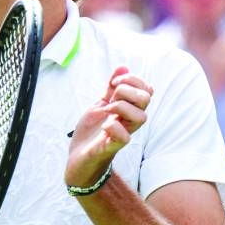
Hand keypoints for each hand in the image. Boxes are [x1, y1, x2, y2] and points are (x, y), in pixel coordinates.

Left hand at [65, 67, 152, 187]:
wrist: (78, 157)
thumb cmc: (91, 132)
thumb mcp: (99, 104)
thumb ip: (111, 88)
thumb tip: (122, 67)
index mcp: (129, 109)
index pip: (147, 90)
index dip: (133, 80)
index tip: (112, 84)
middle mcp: (129, 121)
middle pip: (146, 100)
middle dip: (127, 90)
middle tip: (110, 95)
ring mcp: (122, 134)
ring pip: (141, 117)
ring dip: (121, 107)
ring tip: (106, 110)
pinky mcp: (111, 147)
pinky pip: (125, 138)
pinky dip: (114, 127)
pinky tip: (103, 126)